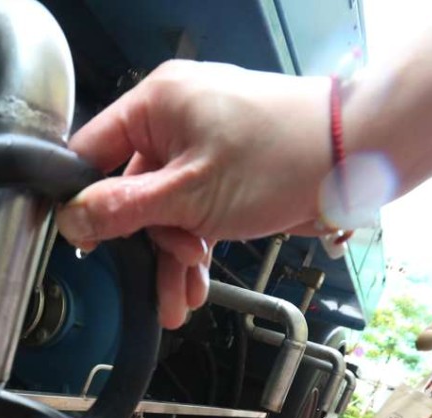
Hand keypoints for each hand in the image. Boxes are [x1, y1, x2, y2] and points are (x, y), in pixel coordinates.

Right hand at [55, 61, 331, 327]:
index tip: (84, 241)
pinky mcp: (227, 169)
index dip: (83, 200)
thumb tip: (72, 222)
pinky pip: (194, 209)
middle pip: (131, 190)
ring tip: (181, 298)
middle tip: (159, 280)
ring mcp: (203, 146)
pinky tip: (198, 281)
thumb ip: (123, 210)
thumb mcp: (189, 195)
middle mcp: (175, 119)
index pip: (91, 151)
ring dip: (173, 255)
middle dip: (147, 243)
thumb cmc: (284, 157)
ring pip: (166, 208)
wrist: (359, 157)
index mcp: (157, 104)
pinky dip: (196, 244)